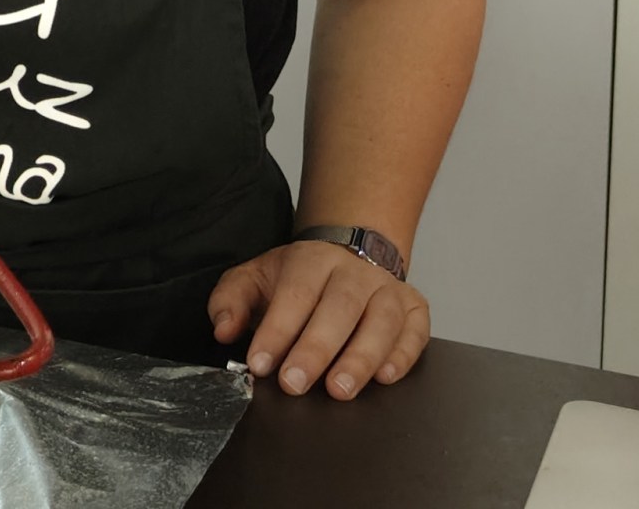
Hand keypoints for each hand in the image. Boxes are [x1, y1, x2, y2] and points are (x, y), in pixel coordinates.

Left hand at [209, 240, 429, 399]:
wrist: (350, 251)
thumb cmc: (300, 276)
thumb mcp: (257, 277)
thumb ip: (232, 300)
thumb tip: (223, 330)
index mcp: (312, 259)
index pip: (294, 295)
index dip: (276, 331)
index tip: (260, 364)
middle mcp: (355, 272)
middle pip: (338, 309)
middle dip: (315, 350)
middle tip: (294, 384)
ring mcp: (389, 290)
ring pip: (381, 322)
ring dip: (361, 358)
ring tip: (339, 389)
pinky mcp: (415, 308)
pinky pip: (415, 332)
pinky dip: (403, 355)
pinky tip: (385, 377)